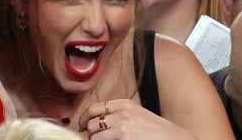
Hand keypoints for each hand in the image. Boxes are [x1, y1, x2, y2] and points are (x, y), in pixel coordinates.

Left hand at [77, 99, 195, 138]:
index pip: (95, 108)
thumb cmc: (159, 133)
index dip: (84, 118)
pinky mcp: (125, 139)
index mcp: (126, 104)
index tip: (81, 125)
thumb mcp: (139, 116)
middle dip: (89, 133)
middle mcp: (123, 114)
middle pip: (92, 123)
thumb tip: (98, 122)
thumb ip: (119, 115)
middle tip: (92, 139)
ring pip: (95, 137)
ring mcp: (124, 128)